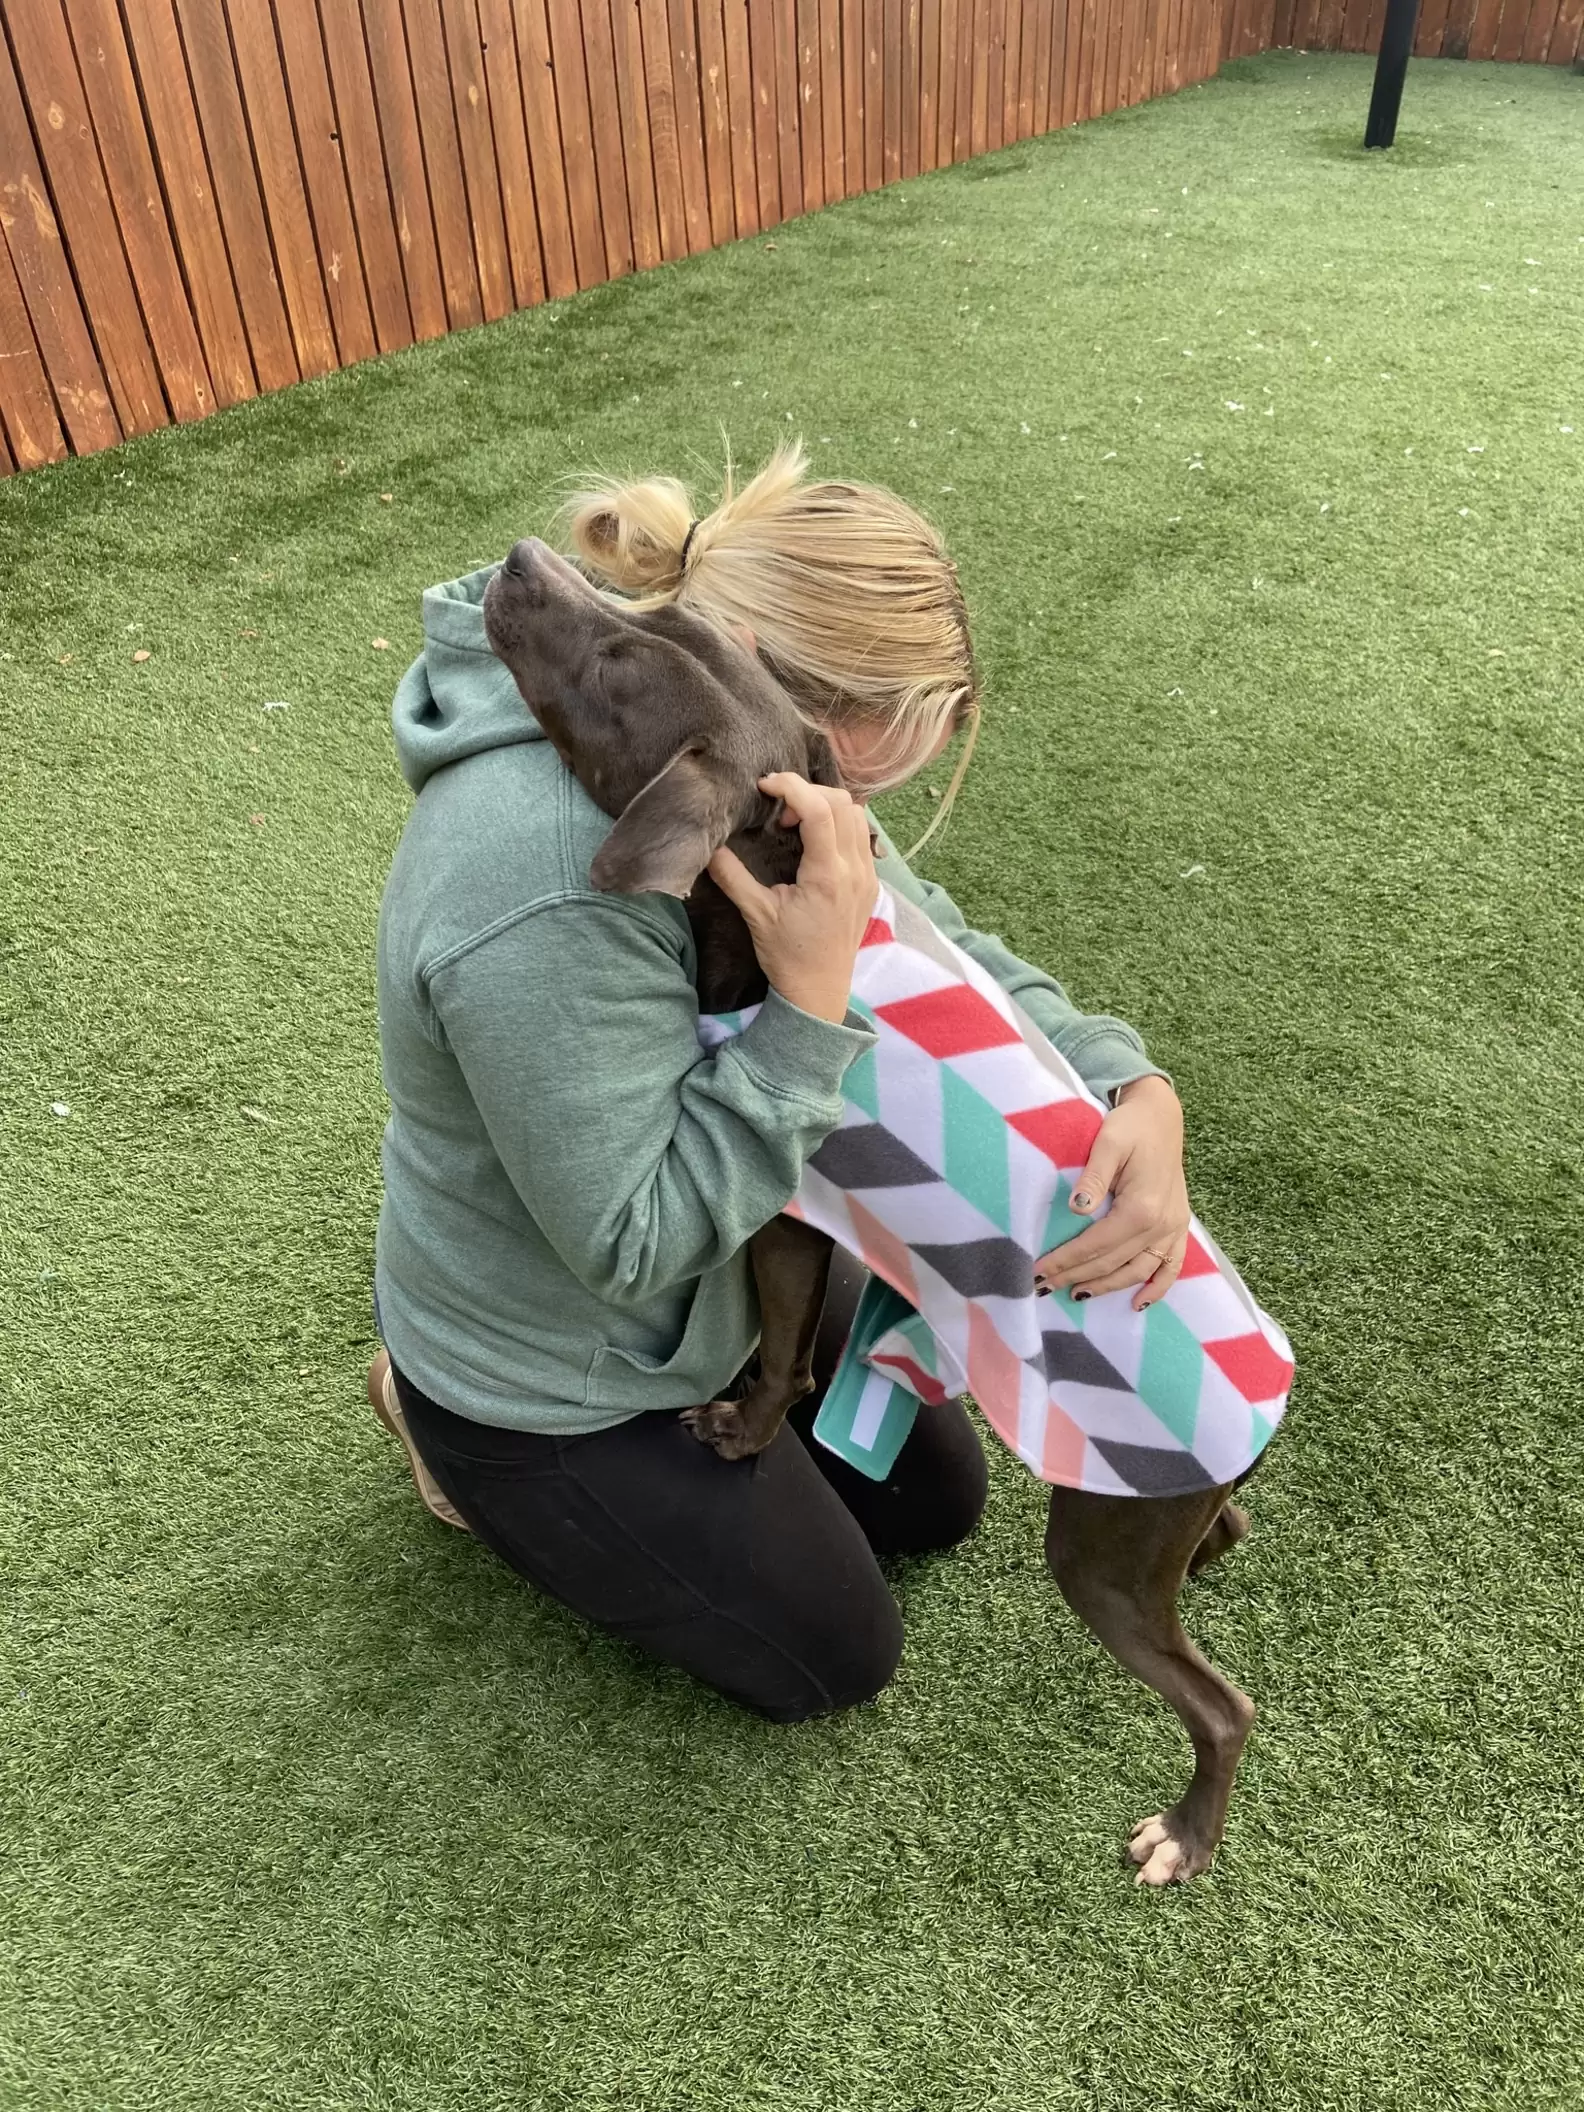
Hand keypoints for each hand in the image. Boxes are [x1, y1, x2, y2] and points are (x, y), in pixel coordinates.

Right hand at [707, 774, 877, 1023]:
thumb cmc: (788, 956)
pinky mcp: (869, 883)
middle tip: (779, 812)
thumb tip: (709, 846)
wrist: (819, 992)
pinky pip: (862, 836)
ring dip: (826, 806)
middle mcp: (854, 871)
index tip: (765, 786)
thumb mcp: (756, 915)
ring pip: (858, 816)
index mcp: (827, 876)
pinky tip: (813, 841)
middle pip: (843, 803)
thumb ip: (732, 876)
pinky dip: (839, 823)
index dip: (791, 787)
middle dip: (808, 793)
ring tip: (795, 825)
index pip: (820, 810)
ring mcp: (867, 876)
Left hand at [1036, 1076, 1190, 1312]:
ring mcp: (1173, 1228)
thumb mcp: (1108, 1142)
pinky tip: (1138, 1303)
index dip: (1065, 1261)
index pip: (1095, 1245)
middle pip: (1112, 1262)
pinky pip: (1171, 1266)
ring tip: (1077, 1294)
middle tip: (1044, 1287)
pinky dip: (1158, 1288)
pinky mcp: (1178, 1226)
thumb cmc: (1130, 1126)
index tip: (1037, 1272)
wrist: (1161, 1115)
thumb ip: (1093, 1178)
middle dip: (1076, 1276)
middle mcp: (1161, 1225)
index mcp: (1142, 1208)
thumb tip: (1077, 1210)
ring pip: (1138, 1271)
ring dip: (1107, 1286)